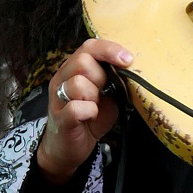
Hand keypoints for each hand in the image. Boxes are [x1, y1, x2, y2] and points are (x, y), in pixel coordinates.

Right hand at [36, 39, 130, 184]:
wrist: (71, 146)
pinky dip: (89, 111)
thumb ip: (115, 78)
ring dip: (94, 95)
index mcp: (75, 69)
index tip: (128, 60)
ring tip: (96, 105)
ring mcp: (58, 99)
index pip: (89, 46)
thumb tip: (133, 67)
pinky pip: (75, 108)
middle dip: (101, 76)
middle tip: (104, 91)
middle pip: (82, 61)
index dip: (109, 49)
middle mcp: (62, 79)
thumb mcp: (108, 92)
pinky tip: (92, 116)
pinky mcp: (60, 119)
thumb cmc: (92, 115)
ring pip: (77, 83)